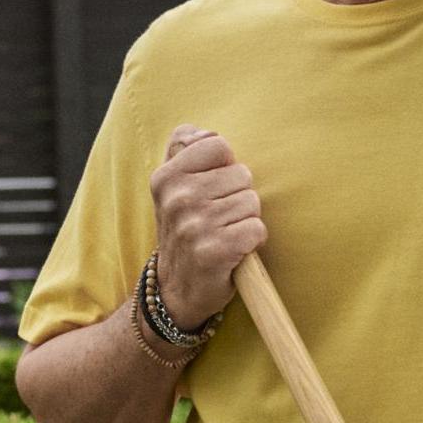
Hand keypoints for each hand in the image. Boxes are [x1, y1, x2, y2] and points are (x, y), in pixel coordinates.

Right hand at [149, 124, 266, 329]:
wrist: (175, 290)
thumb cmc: (185, 229)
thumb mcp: (172, 186)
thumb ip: (185, 148)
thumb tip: (205, 132)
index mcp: (165, 177)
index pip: (219, 145)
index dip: (224, 167)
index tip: (211, 189)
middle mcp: (177, 198)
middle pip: (241, 174)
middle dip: (237, 196)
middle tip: (218, 218)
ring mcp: (194, 225)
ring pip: (252, 202)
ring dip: (246, 219)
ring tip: (224, 233)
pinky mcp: (214, 251)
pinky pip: (257, 229)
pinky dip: (253, 241)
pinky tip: (235, 250)